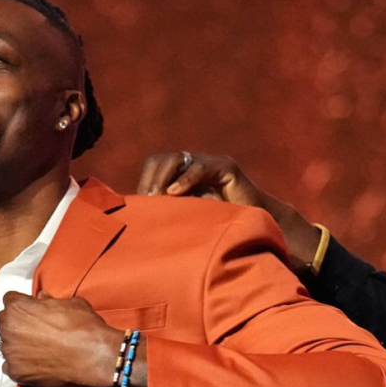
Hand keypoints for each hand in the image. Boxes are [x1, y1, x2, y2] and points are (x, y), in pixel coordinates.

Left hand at [0, 291, 123, 386]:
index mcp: (17, 306)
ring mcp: (10, 351)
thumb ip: (49, 300)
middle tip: (36, 332)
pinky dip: (20, 366)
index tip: (32, 312)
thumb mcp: (70, 303)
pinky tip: (36, 365)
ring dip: (18, 347)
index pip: (10, 300)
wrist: (93, 356)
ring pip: (7, 346)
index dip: (23, 307)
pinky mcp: (15, 371)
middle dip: (17, 326)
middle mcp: (8, 327)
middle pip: (5, 323)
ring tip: (39, 350)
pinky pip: (10, 367)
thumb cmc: (83, 326)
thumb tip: (42, 297)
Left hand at [137, 152, 321, 272]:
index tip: (138, 203)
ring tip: (157, 196)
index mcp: (179, 174)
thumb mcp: (184, 218)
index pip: (154, 166)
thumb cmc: (215, 227)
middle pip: (162, 160)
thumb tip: (134, 219)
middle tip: (146, 199)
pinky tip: (175, 192)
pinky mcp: (225, 167)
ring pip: (177, 159)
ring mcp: (209, 163)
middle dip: (151, 178)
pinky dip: (186, 178)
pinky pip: (201, 167)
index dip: (145, 181)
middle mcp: (192, 165)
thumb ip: (165, 213)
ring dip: (163, 177)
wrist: (250, 227)